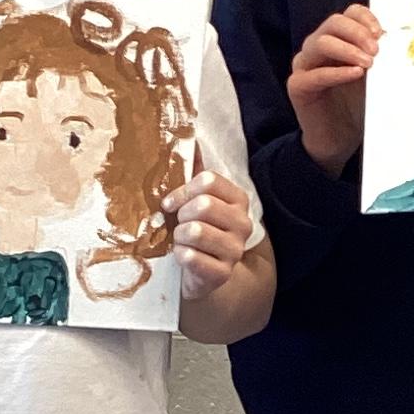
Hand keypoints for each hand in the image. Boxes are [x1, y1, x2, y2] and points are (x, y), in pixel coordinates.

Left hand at [166, 166, 254, 300]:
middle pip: (203, 204)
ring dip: (179, 236)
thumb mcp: (194, 200)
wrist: (199, 274)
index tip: (171, 202)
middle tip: (179, 224)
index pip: (209, 181)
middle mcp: (243, 223)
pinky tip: (184, 257)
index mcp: (238, 199)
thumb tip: (190, 139)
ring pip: (196, 231)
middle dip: (181, 214)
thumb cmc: (194, 231)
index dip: (183, 190)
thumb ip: (194, 172)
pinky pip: (191, 257)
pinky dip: (180, 255)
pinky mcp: (223, 273)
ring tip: (182, 241)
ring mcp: (236, 250)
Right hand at [288, 5, 379, 176]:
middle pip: (333, 24)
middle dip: (357, 33)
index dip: (365, 18)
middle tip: (376, 50)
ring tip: (368, 64)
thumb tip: (393, 39)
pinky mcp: (297, 86)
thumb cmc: (356, 105)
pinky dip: (336, 72)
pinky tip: (355, 74)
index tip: (381, 33)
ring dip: (347, 49)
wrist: (339, 139)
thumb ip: (377, 56)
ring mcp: (304, 65)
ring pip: (320, 43)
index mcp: (336, 39)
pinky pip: (315, 74)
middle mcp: (316, 47)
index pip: (347, 14)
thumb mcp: (372, 75)